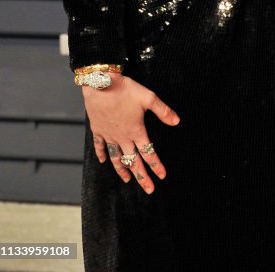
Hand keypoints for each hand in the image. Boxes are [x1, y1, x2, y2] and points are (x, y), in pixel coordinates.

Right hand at [84, 74, 179, 193]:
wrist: (100, 83)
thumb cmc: (125, 89)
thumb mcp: (148, 97)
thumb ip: (163, 111)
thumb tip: (177, 121)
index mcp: (136, 131)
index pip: (149, 153)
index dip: (156, 165)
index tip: (162, 176)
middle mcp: (122, 137)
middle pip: (133, 161)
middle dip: (142, 177)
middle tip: (149, 190)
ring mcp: (109, 135)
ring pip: (116, 158)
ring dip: (122, 170)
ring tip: (127, 180)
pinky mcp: (98, 130)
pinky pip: (100, 146)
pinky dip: (102, 154)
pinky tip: (103, 161)